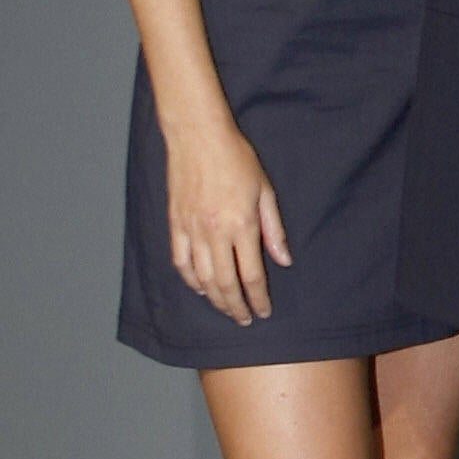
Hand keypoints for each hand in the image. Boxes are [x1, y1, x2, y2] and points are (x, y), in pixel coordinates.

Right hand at [164, 113, 289, 324]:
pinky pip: (181, 263)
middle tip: (244, 320)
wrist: (199, 138)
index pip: (252, 274)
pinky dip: (190, 280)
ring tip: (226, 309)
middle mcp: (215, 233)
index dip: (258, 297)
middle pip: (225, 283)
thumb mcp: (265, 190)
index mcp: (242, 224)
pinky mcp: (175, 226)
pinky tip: (200, 288)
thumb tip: (283, 260)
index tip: (263, 311)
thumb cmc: (237, 159)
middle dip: (236, 306)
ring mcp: (192, 231)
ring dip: (215, 299)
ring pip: (202, 278)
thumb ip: (274, 228)